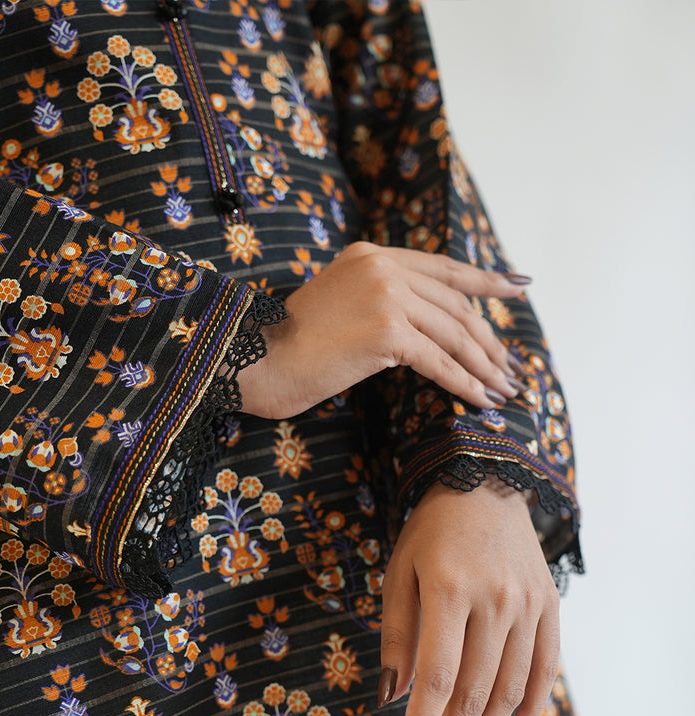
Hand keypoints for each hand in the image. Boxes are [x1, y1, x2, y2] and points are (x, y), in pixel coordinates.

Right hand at [238, 241, 528, 418]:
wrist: (256, 361)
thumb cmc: (291, 348)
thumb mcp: (338, 307)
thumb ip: (379, 301)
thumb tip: (425, 328)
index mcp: (371, 255)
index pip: (443, 268)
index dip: (485, 281)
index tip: (518, 288)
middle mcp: (382, 266)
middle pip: (455, 306)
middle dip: (488, 342)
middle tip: (509, 370)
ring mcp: (385, 294)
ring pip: (453, 334)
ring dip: (483, 367)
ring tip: (502, 390)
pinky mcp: (386, 330)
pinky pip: (439, 362)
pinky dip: (464, 384)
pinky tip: (481, 400)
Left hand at [379, 479, 559, 715]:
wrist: (486, 485)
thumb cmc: (430, 534)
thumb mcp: (399, 573)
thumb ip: (398, 635)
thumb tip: (395, 699)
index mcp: (451, 590)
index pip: (437, 678)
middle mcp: (496, 601)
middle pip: (474, 695)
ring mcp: (529, 605)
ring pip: (510, 692)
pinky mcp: (551, 607)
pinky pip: (545, 670)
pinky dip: (529, 712)